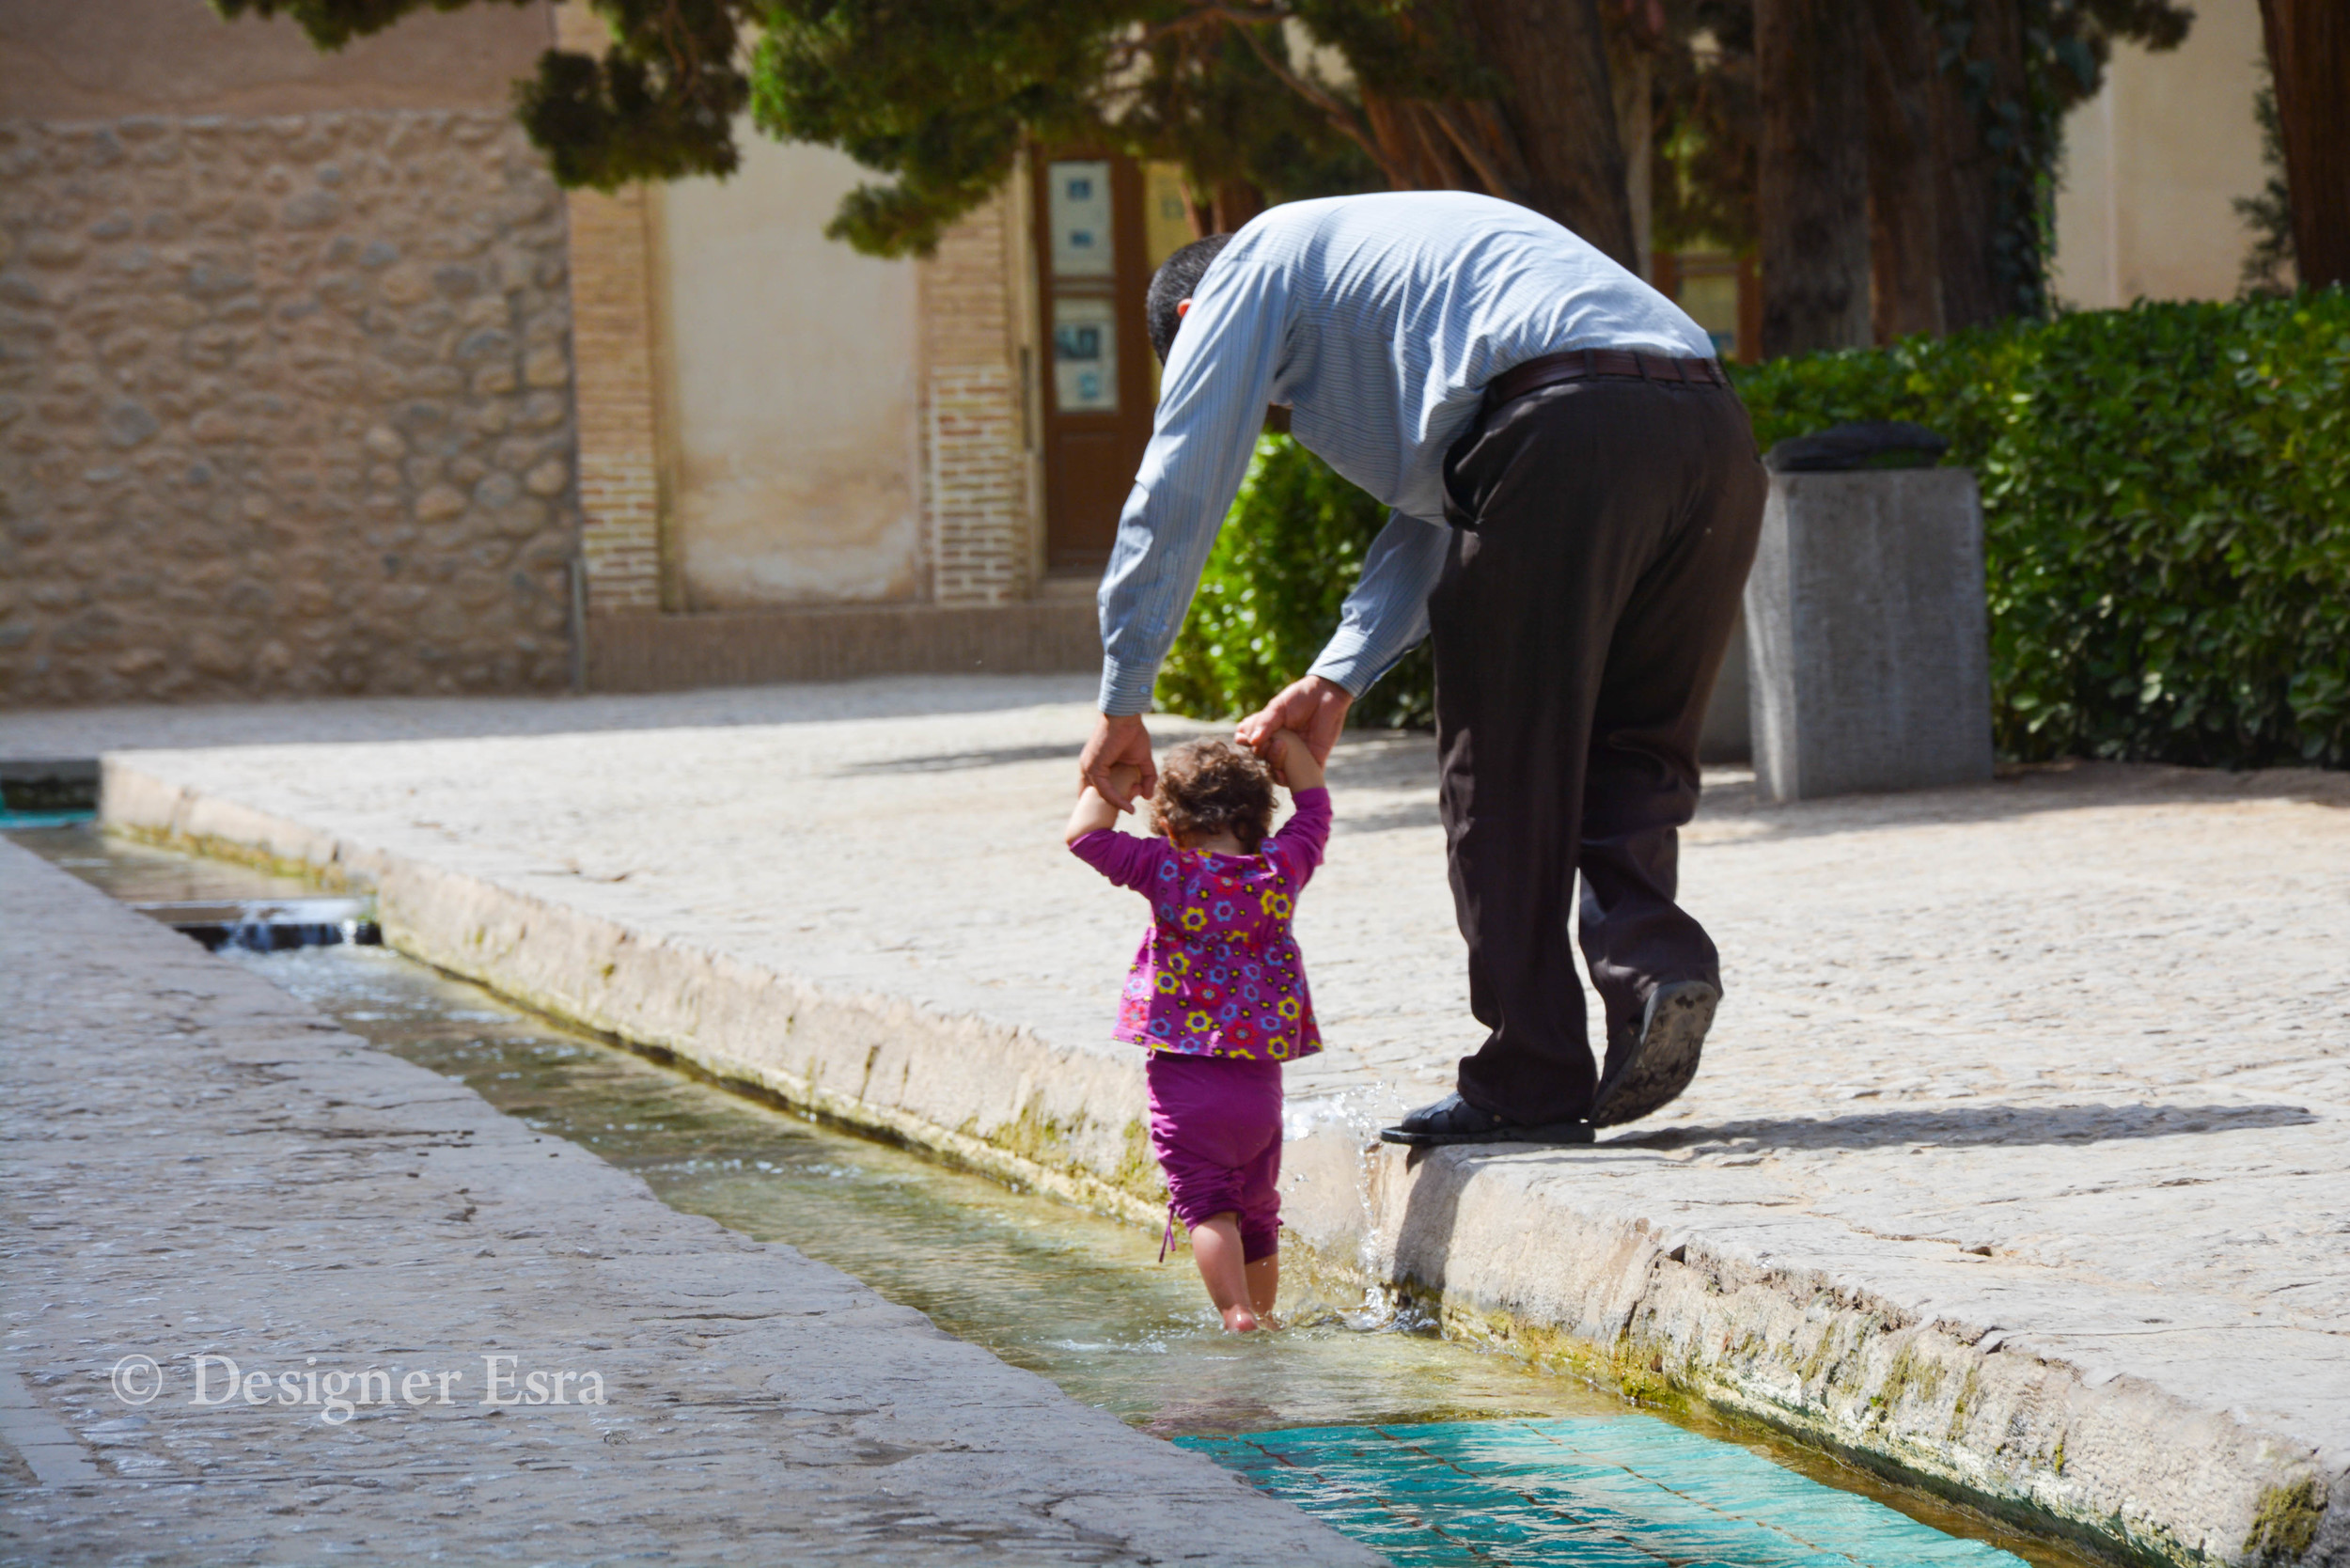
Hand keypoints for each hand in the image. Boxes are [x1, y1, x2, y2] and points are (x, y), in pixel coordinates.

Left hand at [1081, 713, 1155, 811]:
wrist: (1126, 716)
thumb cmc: (1132, 733)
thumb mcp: (1142, 761)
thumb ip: (1147, 778)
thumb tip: (1148, 797)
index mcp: (1096, 766)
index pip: (1097, 791)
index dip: (1111, 802)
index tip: (1126, 808)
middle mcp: (1089, 768)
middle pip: (1096, 797)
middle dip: (1111, 808)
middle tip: (1128, 809)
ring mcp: (1089, 768)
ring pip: (1101, 797)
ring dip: (1116, 806)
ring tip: (1131, 809)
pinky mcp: (1094, 768)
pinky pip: (1105, 790)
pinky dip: (1117, 800)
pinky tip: (1129, 807)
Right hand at [1235, 675, 1351, 779]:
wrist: (1327, 694)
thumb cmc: (1301, 697)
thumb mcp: (1278, 707)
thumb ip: (1264, 723)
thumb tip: (1251, 741)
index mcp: (1267, 730)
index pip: (1248, 742)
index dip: (1245, 742)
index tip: (1247, 737)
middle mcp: (1278, 744)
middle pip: (1261, 758)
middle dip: (1262, 751)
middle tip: (1272, 739)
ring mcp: (1293, 754)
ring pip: (1276, 769)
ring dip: (1274, 762)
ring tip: (1282, 747)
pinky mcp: (1311, 761)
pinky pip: (1297, 778)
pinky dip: (1288, 779)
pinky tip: (1285, 772)